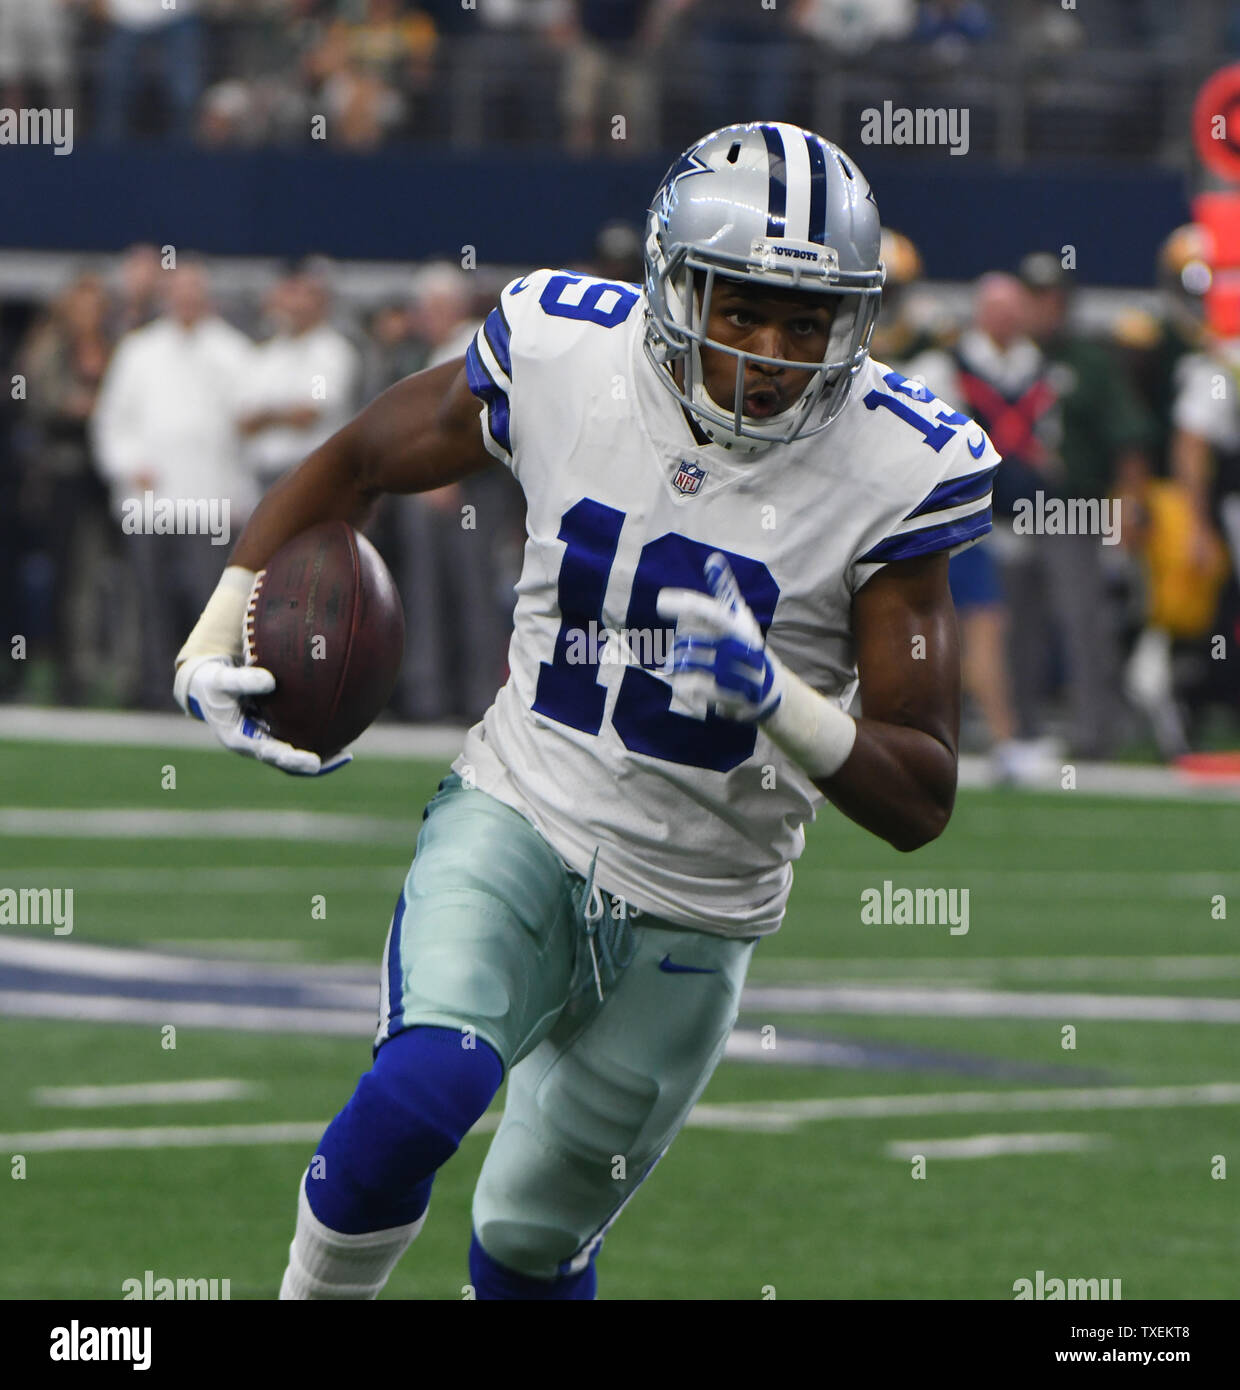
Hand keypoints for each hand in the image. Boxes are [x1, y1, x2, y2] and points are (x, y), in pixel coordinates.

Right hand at [173, 654, 351, 775]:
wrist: (206, 685)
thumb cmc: (213, 683)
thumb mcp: (221, 681)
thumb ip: (242, 681)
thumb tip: (270, 681)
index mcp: (240, 739)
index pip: (270, 754)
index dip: (292, 759)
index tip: (314, 763)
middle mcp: (254, 743)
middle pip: (286, 761)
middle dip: (313, 764)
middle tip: (341, 757)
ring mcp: (264, 739)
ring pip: (293, 753)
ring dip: (319, 755)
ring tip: (346, 754)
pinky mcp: (272, 730)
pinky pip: (296, 736)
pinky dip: (315, 735)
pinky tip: (340, 725)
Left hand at [655, 552, 783, 722]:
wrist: (769, 689)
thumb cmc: (747, 646)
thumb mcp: (739, 617)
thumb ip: (724, 590)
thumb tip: (713, 560)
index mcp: (739, 626)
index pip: (708, 610)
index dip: (684, 604)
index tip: (661, 601)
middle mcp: (739, 648)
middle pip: (692, 641)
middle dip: (679, 647)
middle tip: (677, 651)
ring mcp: (736, 672)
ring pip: (691, 664)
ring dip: (678, 664)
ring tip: (677, 666)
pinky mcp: (730, 694)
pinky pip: (695, 686)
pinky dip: (684, 684)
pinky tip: (683, 683)